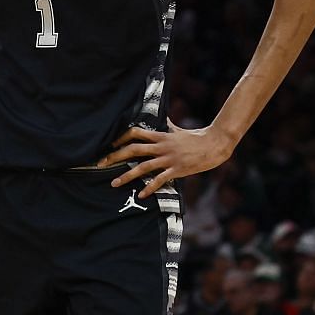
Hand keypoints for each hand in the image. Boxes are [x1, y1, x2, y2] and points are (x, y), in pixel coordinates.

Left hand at [100, 123, 233, 200]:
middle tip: (100, 164)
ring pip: (142, 167)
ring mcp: (169, 159)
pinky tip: (141, 195)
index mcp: (161, 136)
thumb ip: (167, 126)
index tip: (110, 145)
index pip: (136, 133)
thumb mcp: (179, 130)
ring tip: (113, 183)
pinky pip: (159, 180)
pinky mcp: (177, 170)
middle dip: (115, 157)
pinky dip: (149, 188)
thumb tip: (161, 119)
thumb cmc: (197, 137)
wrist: (214, 144)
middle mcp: (162, 147)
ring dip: (126, 175)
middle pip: (133, 150)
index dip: (121, 138)